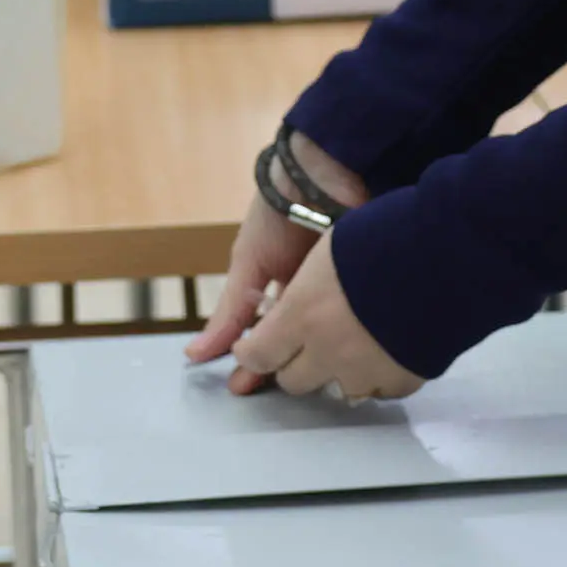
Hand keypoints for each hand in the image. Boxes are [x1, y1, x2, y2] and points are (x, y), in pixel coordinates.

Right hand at [186, 135, 369, 388]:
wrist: (321, 176)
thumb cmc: (277, 216)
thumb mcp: (249, 265)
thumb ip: (230, 313)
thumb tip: (195, 356)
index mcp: (283, 294)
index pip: (270, 341)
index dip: (259, 364)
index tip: (248, 391)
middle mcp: (314, 298)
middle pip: (305, 345)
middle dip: (296, 366)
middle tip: (293, 390)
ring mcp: (343, 294)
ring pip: (336, 337)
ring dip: (332, 355)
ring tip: (330, 382)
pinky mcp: (370, 289)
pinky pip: (366, 320)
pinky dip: (361, 335)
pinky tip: (360, 357)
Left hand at [225, 230, 422, 402]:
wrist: (451, 253)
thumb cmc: (385, 234)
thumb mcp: (330, 247)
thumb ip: (303, 287)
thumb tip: (293, 307)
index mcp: (301, 315)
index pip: (257, 355)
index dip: (253, 351)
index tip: (255, 344)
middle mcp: (327, 351)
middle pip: (292, 381)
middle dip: (294, 363)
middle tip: (306, 341)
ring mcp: (366, 371)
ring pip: (338, 390)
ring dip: (339, 371)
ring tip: (356, 342)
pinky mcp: (402, 380)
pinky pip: (380, 391)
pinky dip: (379, 376)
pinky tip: (387, 350)